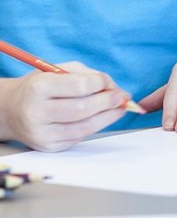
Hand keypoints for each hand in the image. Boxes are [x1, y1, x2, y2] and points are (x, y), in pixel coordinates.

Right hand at [0, 63, 129, 151]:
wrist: (11, 110)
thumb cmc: (41, 86)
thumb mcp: (59, 70)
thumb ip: (89, 75)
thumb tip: (116, 90)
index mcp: (39, 88)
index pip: (80, 86)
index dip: (102, 84)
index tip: (110, 84)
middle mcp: (37, 112)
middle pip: (83, 110)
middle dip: (109, 102)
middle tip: (123, 97)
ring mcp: (41, 133)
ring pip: (85, 128)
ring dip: (108, 117)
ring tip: (120, 108)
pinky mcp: (48, 147)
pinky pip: (79, 138)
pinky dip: (95, 127)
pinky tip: (102, 118)